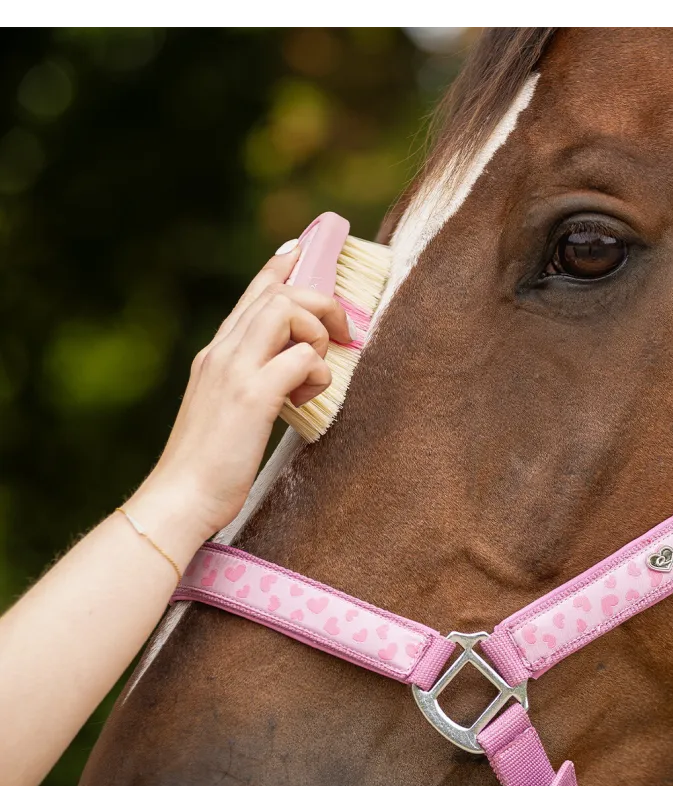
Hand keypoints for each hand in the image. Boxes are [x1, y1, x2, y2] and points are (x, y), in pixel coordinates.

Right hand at [128, 243, 353, 538]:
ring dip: (317, 332)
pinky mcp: (251, 397)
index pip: (253, 296)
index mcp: (216, 355)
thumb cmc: (208, 465)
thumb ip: (251, 383)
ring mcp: (234, 371)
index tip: (301, 249)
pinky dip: (317, 372)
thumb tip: (288, 373)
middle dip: (320, 301)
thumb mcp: (227, 410)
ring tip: (318, 370)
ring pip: (287, 311)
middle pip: (277, 293)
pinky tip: (309, 396)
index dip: (281, 268)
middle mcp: (223, 353)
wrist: (179, 498)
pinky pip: (301, 358)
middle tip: (342, 331)